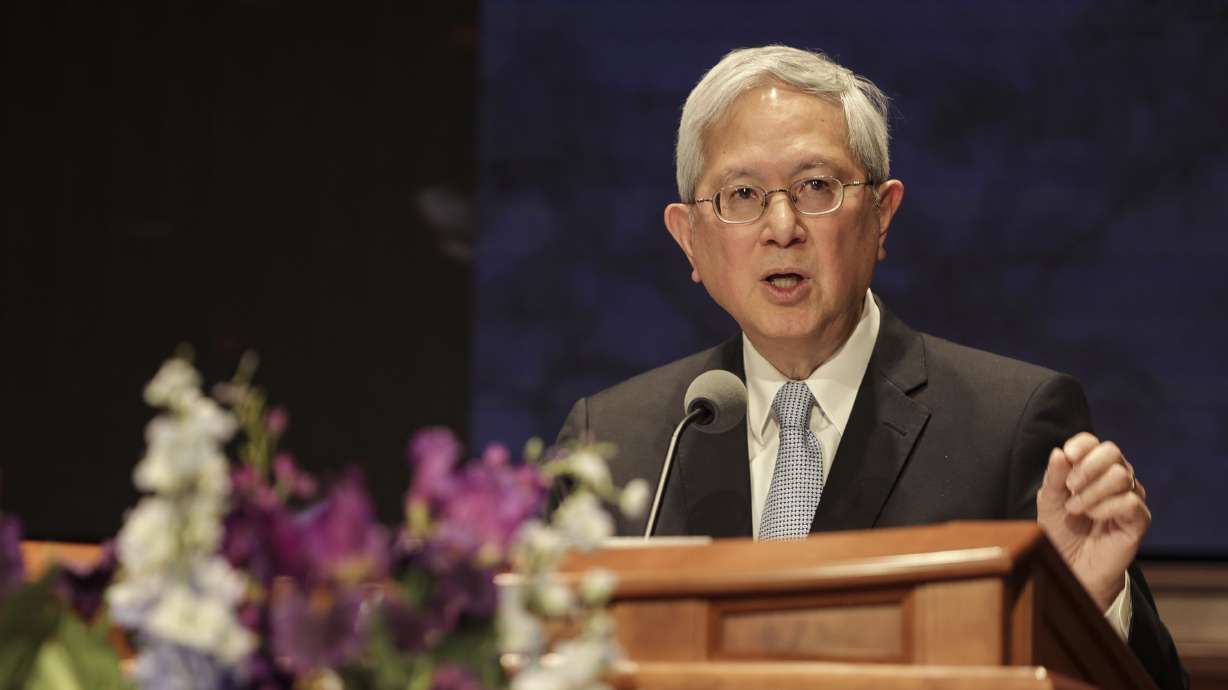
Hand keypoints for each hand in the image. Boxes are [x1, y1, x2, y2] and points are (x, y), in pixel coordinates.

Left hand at [1036, 432, 1150, 610]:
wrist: (1071, 567)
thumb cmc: (1061, 532)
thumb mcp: (1049, 502)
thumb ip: (1054, 477)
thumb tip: (1059, 452)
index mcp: (1093, 470)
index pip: (1095, 443)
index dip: (1082, 444)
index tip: (1068, 455)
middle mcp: (1115, 480)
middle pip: (1112, 452)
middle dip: (1087, 467)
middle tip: (1070, 488)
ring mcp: (1130, 498)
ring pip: (1121, 475)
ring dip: (1092, 491)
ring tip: (1076, 508)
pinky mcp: (1139, 520)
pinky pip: (1130, 501)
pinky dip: (1105, 507)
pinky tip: (1093, 517)